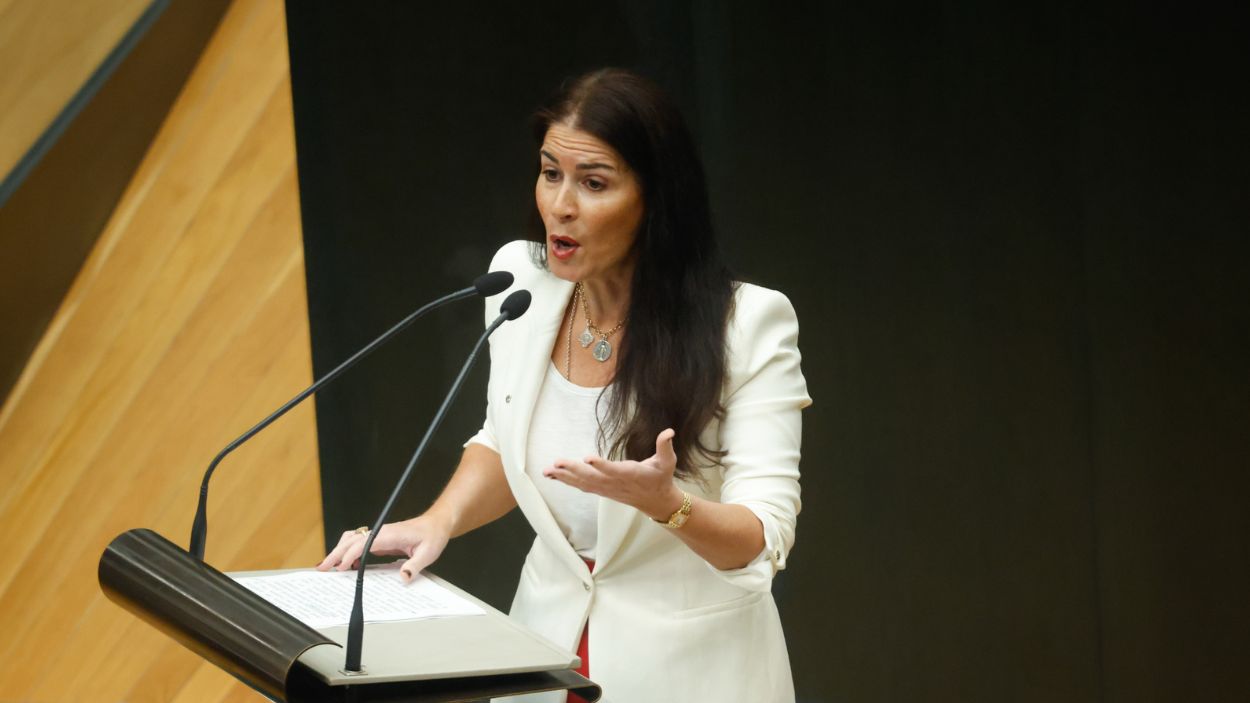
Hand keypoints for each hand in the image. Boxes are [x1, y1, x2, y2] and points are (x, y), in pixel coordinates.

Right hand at [316, 513, 451, 582]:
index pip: (364, 543)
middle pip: (351, 540)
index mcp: (390, 534)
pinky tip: (345, 564)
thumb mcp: (428, 553)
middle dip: (335, 554)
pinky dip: (347, 551)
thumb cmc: (433, 535)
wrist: (436, 524)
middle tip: (322, 567)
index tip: (341, 567)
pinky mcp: (379, 539)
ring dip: (338, 551)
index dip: (350, 554)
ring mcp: (379, 535)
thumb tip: (403, 577)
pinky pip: (359, 544)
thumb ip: (414, 566)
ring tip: (327, 566)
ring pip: (352, 540)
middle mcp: (381, 532)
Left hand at [543, 428, 683, 519]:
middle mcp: (614, 482)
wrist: (656, 501)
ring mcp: (606, 488)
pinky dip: (566, 481)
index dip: (600, 465)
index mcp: (629, 474)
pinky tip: (553, 476)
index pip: (613, 470)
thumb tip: (669, 431)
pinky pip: (581, 486)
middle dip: (572, 470)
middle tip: (555, 463)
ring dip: (564, 477)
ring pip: (582, 483)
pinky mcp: (601, 490)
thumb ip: (665, 447)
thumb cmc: (661, 478)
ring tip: (547, 470)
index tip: (587, 458)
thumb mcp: (667, 462)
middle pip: (590, 477)